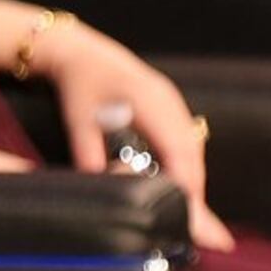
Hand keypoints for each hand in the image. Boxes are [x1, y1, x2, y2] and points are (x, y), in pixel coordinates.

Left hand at [35, 17, 236, 254]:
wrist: (78, 51)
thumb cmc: (78, 83)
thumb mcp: (77, 119)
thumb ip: (88, 154)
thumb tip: (100, 186)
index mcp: (147, 100)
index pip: (176, 151)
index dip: (184, 183)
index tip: (185, 210)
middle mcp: (166, 98)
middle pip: (191, 151)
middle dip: (194, 186)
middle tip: (190, 219)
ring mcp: (171, 98)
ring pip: (192, 145)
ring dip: (192, 174)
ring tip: (186, 206)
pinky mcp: (169, 101)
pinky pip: (187, 136)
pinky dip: (187, 160)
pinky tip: (179, 178)